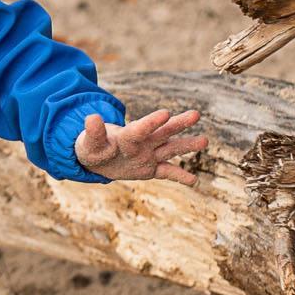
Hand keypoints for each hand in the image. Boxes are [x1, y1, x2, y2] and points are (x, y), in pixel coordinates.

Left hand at [74, 108, 207, 185]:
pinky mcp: (151, 169)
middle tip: (195, 114)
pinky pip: (167, 172)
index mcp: (127, 136)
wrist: (98, 159)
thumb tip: (91, 118)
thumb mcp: (89, 142)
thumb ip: (93, 132)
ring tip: (204, 140)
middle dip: (178, 124)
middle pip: (162, 133)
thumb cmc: (94, 146)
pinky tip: (194, 181)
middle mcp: (142, 143)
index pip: (140, 129)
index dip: (151, 122)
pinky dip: (180, 176)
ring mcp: (149, 155)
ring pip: (170, 149)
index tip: (166, 113)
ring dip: (187, 146)